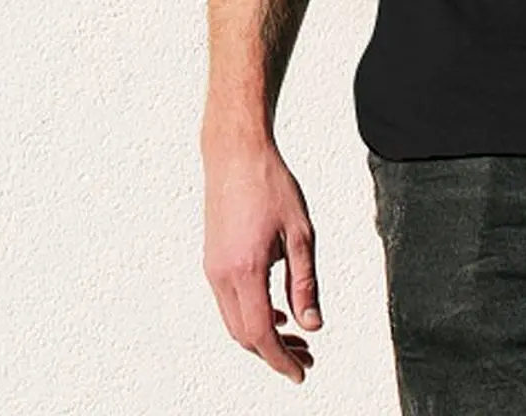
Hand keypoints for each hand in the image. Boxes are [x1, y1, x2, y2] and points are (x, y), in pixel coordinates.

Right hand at [202, 133, 322, 382]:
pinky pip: (229, 302)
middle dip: (274, 352)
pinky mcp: (212, 259)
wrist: (235, 153)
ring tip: (296, 336)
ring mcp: (212, 268)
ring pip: (234, 321)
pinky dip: (251, 315)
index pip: (261, 334)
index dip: (281, 359)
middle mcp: (222, 275)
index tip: (301, 373)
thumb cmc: (271, 184)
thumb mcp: (300, 233)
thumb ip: (305, 283)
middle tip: (306, 357)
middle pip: (244, 334)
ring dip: (262, 335)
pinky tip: (276, 310)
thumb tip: (312, 325)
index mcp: (245, 270)